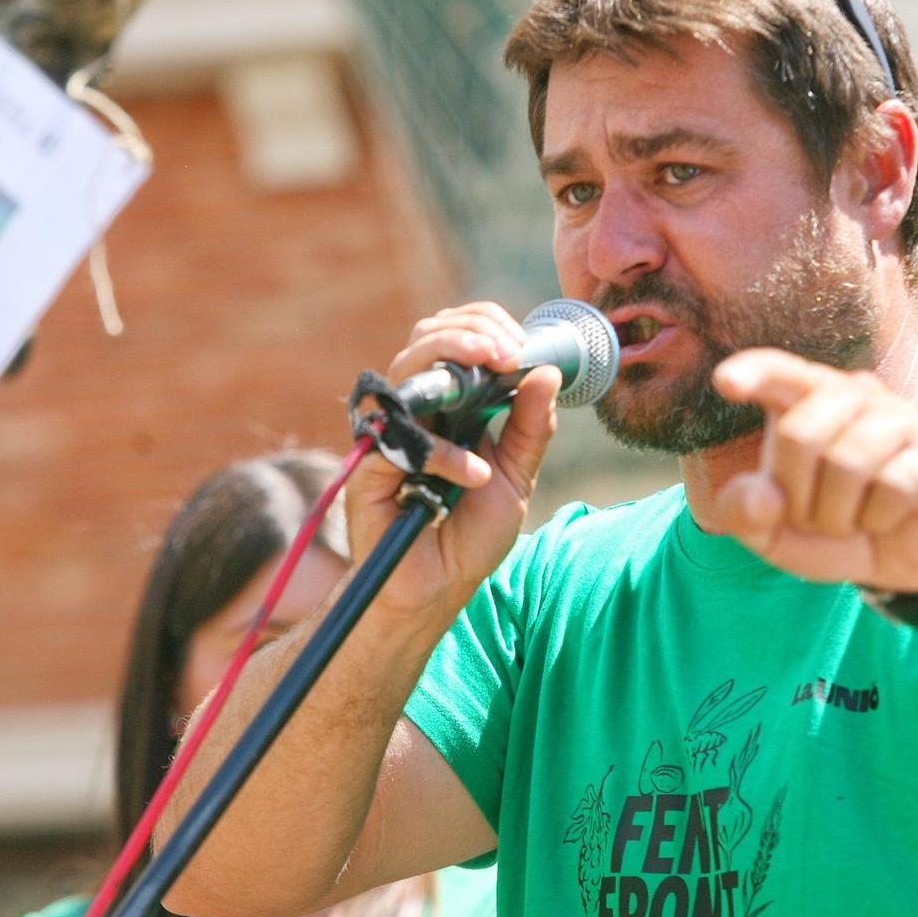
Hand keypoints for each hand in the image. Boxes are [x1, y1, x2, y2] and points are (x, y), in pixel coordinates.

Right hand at [346, 303, 561, 618]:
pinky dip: (441, 452)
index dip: (484, 326)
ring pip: (404, 369)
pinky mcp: (369, 468)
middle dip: (470, 331)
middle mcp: (416, 411)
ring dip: (452, 357)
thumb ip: (531, 427)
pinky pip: (398, 439)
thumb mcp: (518, 477)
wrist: (437, 590)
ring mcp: (389, 434)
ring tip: (494, 368)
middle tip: (507, 350)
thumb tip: (548, 371)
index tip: (521, 344)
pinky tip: (474, 474)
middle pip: (425, 338)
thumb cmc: (470, 536)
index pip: (455, 339)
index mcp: (449, 406)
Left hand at [709, 348, 917, 592]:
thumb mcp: (774, 532)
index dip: (756, 373)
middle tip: (815, 518)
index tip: (725, 383)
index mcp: (809, 401)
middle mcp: (857, 397)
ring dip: (836, 513)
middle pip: (800, 433)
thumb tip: (760, 497)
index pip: (782, 372)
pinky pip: (891, 486)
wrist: (904, 559)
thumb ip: (746, 514)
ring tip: (851, 521)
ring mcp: (902, 422)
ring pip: (847, 460)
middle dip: (796, 495)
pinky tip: (885, 520)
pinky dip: (876, 520)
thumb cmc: (833, 528)